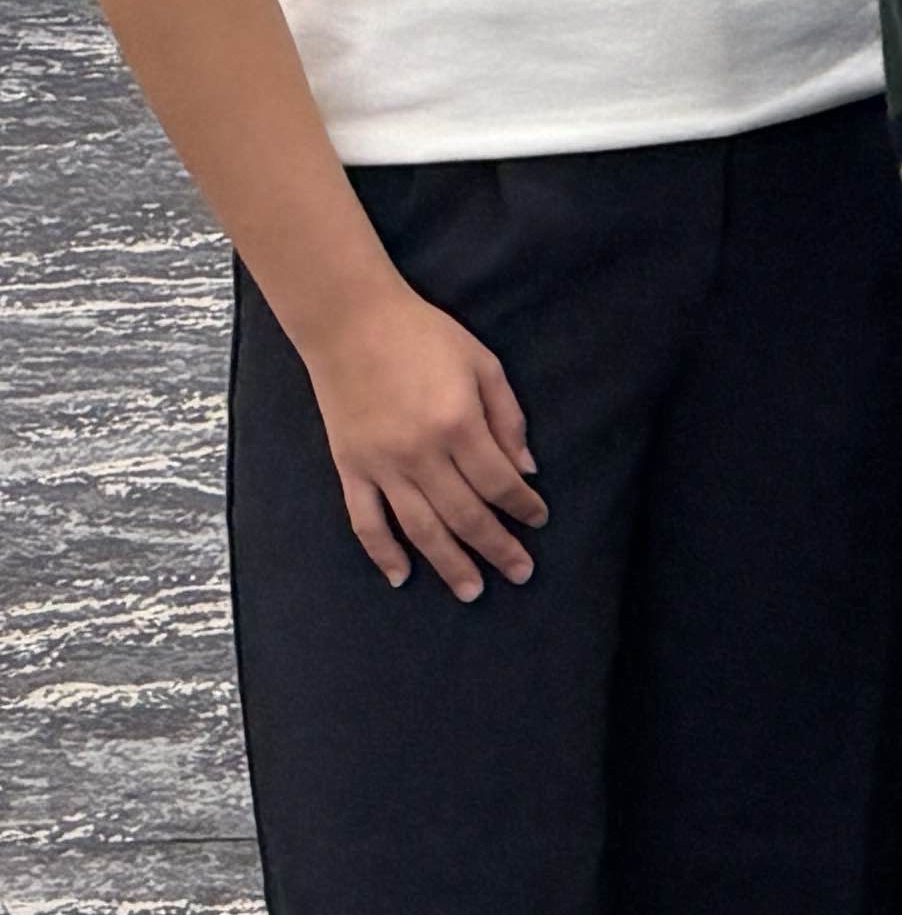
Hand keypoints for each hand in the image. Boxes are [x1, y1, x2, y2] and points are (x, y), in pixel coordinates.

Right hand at [298, 281, 543, 597]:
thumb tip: (527, 470)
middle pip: (465, 515)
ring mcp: (381, 466)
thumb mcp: (483, 364)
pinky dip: (382, 554)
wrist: (352, 324)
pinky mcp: (349, 469)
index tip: (539, 522)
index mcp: (459, 424)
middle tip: (520, 573)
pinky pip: (366, 522)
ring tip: (472, 590)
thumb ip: (508, 418)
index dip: (523, 507)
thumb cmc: (425, 336)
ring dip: (448, 563)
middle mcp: (420, 454)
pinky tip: (402, 577)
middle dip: (496, 547)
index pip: (499, 482)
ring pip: (419, 529)